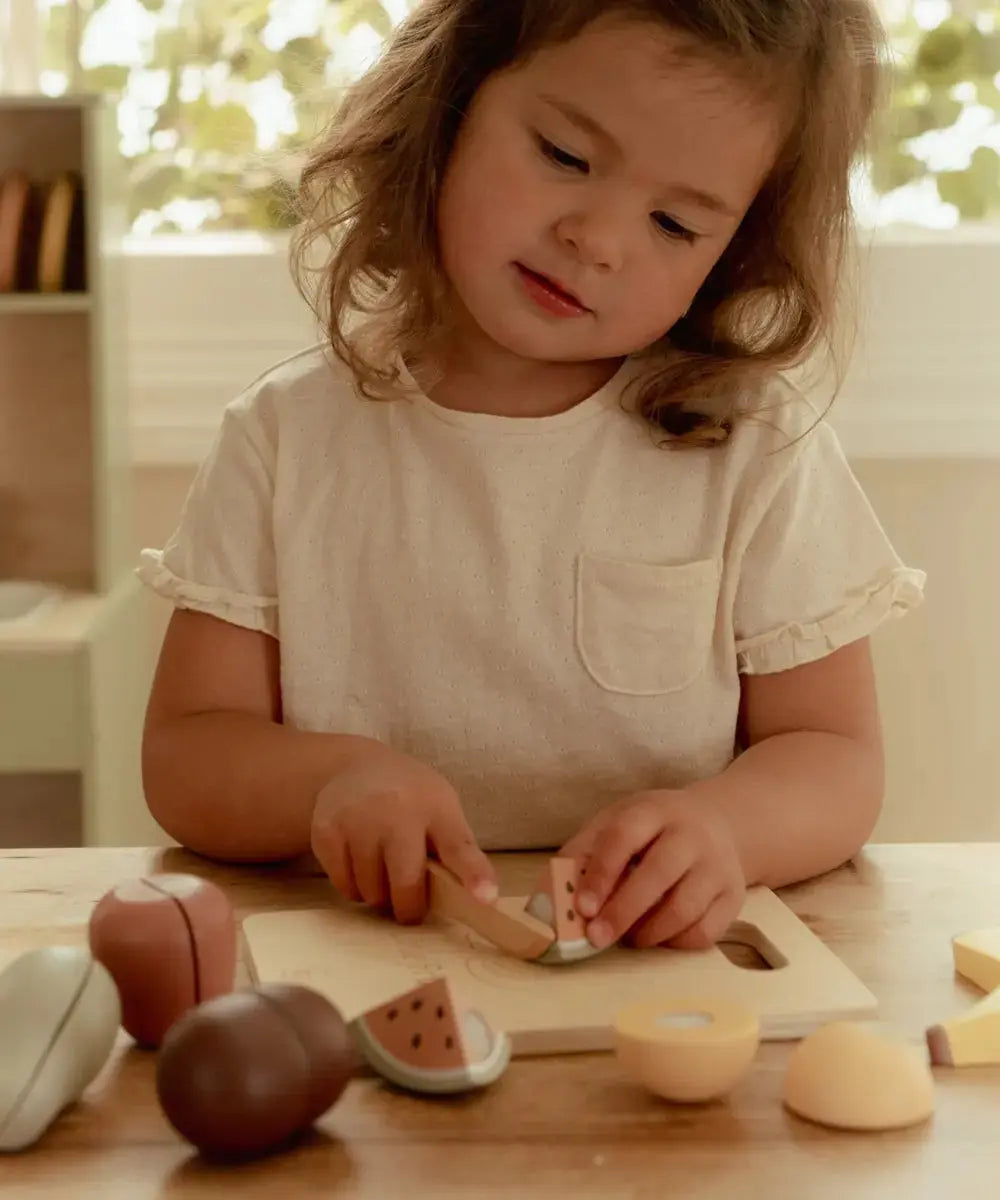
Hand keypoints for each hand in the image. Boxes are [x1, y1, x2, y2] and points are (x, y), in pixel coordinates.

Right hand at [310, 745, 497, 924]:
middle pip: (405, 884)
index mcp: (436, 807)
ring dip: (379, 895)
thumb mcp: (442, 810)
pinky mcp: (326, 831)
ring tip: (382, 870)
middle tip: (409, 902)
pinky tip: (359, 861)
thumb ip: (457, 851)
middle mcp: (395, 810)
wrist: (355, 767)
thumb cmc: (410, 797)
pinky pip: (344, 886)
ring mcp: (356, 819)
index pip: (458, 846)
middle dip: (409, 906)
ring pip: (370, 892)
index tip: (485, 899)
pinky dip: (354, 887)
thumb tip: (481, 899)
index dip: (473, 875)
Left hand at [559, 789, 745, 949]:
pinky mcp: (734, 896)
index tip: (582, 907)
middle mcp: (691, 834)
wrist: (721, 823)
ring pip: (684, 908)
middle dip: (623, 911)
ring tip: (628, 938)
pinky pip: (705, 932)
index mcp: (655, 810)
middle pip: (658, 874)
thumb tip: (553, 894)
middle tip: (597, 937)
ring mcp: (718, 866)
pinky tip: (658, 938)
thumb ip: (586, 850)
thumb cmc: (655, 828)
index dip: (601, 873)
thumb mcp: (619, 820)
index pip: (624, 836)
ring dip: (649, 933)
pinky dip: (675, 943)